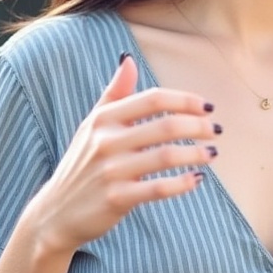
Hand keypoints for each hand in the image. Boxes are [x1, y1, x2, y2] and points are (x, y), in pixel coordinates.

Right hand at [19, 54, 219, 252]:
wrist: (56, 211)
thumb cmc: (81, 164)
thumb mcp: (91, 125)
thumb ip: (114, 93)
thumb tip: (129, 61)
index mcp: (103, 118)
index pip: (153, 99)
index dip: (186, 101)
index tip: (207, 108)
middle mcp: (106, 141)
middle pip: (166, 125)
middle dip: (199, 127)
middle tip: (216, 132)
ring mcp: (111, 171)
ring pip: (167, 155)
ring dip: (197, 153)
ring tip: (212, 154)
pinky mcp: (117, 198)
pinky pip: (159, 187)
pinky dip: (183, 183)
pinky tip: (197, 179)